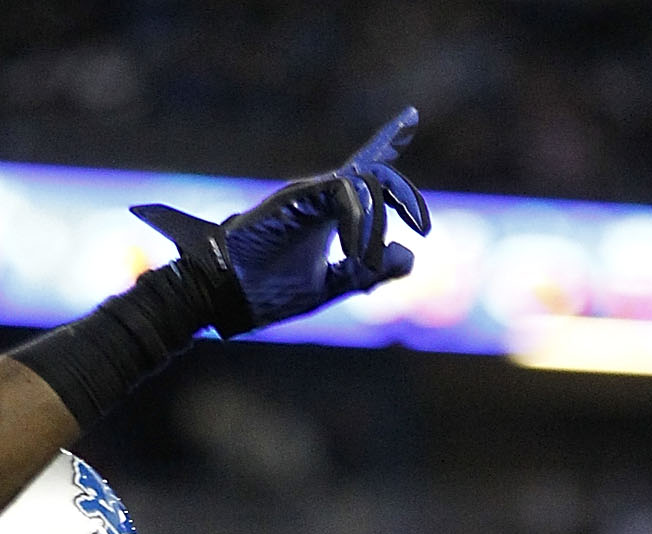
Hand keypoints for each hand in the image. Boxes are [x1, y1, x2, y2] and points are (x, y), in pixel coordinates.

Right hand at [133, 110, 429, 336]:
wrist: (227, 298)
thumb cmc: (269, 292)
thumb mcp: (330, 285)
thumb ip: (368, 272)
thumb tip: (411, 255)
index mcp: (327, 211)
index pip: (363, 169)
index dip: (388, 142)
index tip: (410, 117)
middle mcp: (319, 194)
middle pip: (374, 172)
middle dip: (406, 196)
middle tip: (424, 227)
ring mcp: (308, 193)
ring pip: (365, 185)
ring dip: (377, 225)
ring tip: (368, 261)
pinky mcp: (297, 197)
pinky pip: (344, 192)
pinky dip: (358, 223)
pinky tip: (355, 253)